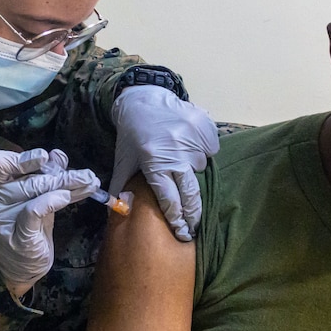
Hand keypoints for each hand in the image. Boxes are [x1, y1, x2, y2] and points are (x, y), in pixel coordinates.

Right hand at [0, 148, 99, 291]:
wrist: (22, 268)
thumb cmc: (27, 229)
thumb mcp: (36, 199)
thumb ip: (45, 177)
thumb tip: (58, 155)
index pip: (0, 162)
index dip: (24, 157)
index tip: (46, 158)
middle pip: (28, 178)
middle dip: (61, 175)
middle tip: (86, 176)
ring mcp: (3, 221)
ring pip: (35, 191)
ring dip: (66, 184)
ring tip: (89, 183)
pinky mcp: (18, 237)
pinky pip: (33, 211)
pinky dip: (51, 201)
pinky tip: (65, 197)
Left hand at [110, 86, 218, 240]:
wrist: (143, 99)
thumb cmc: (131, 134)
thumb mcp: (123, 160)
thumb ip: (121, 187)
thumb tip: (119, 211)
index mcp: (154, 161)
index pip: (170, 198)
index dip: (177, 218)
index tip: (182, 232)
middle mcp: (176, 151)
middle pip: (191, 192)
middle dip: (193, 213)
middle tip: (194, 224)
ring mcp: (193, 137)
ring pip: (202, 168)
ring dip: (194, 171)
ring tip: (181, 163)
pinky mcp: (204, 125)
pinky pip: (211, 149)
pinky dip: (203, 151)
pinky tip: (189, 146)